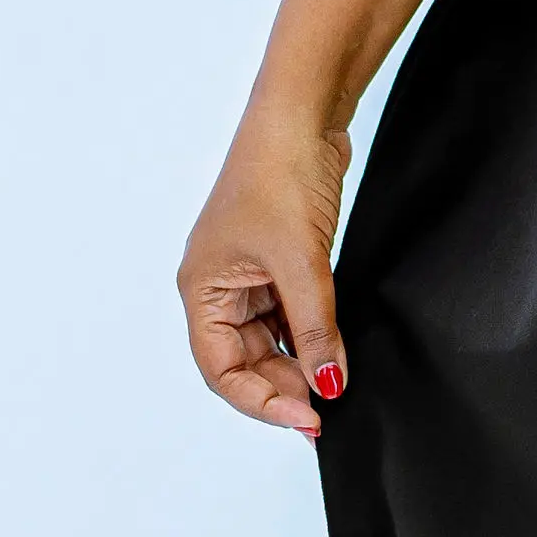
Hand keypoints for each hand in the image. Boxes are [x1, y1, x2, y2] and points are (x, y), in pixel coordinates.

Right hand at [179, 117, 352, 437]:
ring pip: (270, 344)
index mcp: (202, 290)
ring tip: (333, 390)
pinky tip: (334, 357)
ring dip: (299, 368)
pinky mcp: (280, 265)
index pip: (222, 369)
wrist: (301, 117)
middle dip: (284, 389)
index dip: (260, 401)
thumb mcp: (303, 263)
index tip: (305, 419)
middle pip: (245, 362)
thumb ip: (315, 330)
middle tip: (326, 413)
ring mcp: (249, 278)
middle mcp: (218, 289)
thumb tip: (327, 385)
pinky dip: (311, 340)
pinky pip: (290, 318)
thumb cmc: (279, 175)